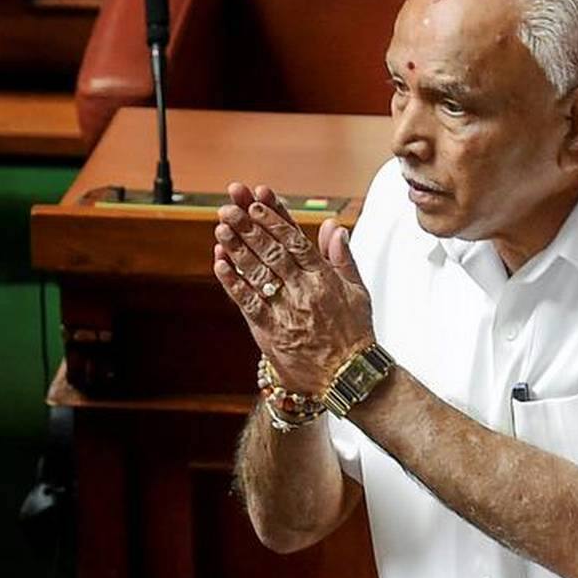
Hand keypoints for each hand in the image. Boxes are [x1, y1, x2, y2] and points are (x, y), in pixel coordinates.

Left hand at [213, 182, 373, 395]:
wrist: (349, 375)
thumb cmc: (355, 334)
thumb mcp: (357, 290)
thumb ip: (343, 257)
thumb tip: (332, 226)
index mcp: (325, 278)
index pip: (296, 240)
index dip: (275, 219)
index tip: (257, 202)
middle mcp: (304, 291)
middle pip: (272, 251)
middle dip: (249, 227)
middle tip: (229, 207)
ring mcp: (286, 311)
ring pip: (258, 273)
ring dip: (237, 249)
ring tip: (221, 227)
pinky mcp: (272, 331)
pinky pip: (248, 303)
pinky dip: (233, 283)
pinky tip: (220, 263)